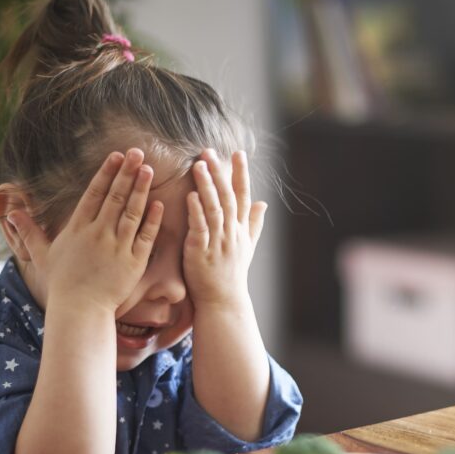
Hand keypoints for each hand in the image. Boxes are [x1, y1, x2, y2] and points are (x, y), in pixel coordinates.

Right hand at [7, 148, 163, 313]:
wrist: (80, 310)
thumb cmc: (62, 283)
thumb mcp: (43, 255)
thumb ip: (30, 232)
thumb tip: (11, 213)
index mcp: (78, 228)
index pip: (94, 194)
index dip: (106, 173)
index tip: (116, 155)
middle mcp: (98, 233)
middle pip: (115, 197)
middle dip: (127, 173)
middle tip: (138, 153)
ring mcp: (117, 247)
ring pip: (132, 212)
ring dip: (141, 189)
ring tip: (149, 170)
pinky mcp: (134, 262)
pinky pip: (145, 236)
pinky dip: (152, 220)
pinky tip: (159, 203)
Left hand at [183, 149, 266, 308]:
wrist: (223, 302)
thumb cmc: (232, 275)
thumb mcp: (247, 247)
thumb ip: (254, 224)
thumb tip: (264, 203)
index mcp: (241, 229)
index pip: (243, 196)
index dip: (241, 174)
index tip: (238, 153)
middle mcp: (232, 233)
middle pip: (228, 197)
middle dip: (220, 173)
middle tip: (209, 151)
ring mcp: (218, 242)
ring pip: (214, 208)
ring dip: (207, 186)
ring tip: (199, 165)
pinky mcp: (201, 252)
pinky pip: (200, 228)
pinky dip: (196, 211)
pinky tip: (190, 195)